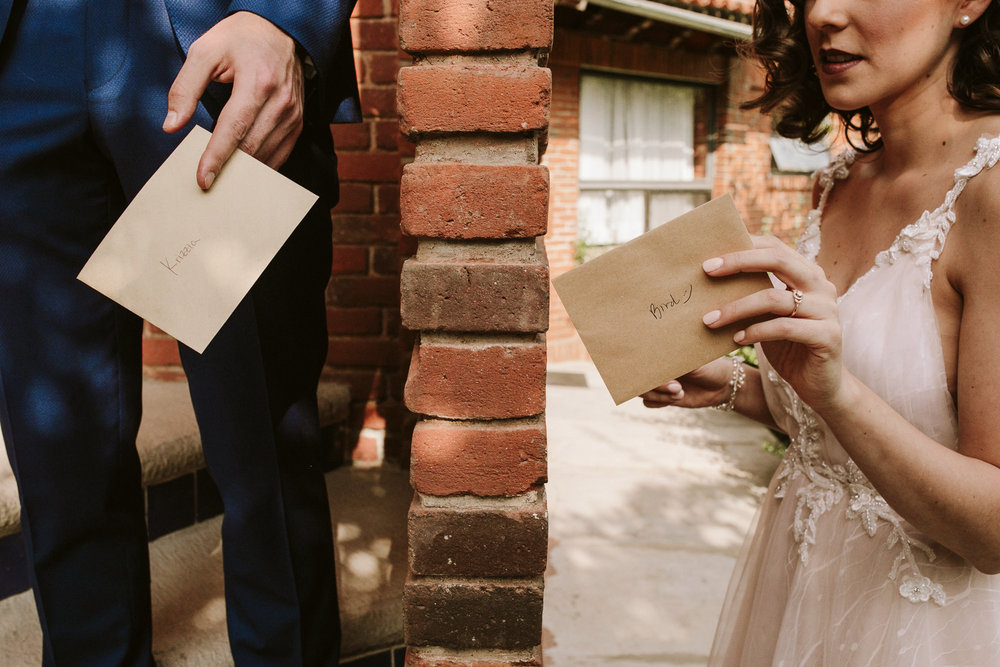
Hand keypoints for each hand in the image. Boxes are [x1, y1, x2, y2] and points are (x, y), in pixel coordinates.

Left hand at [162, 11, 304, 188]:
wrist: (280, 30)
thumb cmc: (240, 39)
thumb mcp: (204, 51)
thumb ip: (184, 88)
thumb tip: (172, 125)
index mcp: (257, 82)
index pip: (234, 129)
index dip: (216, 157)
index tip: (203, 180)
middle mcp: (280, 102)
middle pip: (251, 147)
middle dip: (229, 169)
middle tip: (207, 184)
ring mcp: (293, 115)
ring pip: (266, 155)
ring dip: (244, 171)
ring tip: (223, 181)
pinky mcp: (298, 123)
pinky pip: (280, 154)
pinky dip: (261, 166)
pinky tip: (244, 171)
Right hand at [641, 356, 734, 408]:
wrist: (723, 385)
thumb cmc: (710, 366)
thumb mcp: (692, 361)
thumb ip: (672, 361)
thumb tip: (657, 358)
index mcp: (660, 351)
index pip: (639, 356)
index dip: (639, 364)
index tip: (652, 370)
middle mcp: (655, 365)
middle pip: (638, 377)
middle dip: (655, 384)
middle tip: (677, 386)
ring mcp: (657, 381)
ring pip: (642, 391)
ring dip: (659, 395)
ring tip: (680, 392)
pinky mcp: (661, 396)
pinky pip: (648, 402)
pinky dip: (661, 402)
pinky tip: (679, 397)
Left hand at [701, 235, 844, 410]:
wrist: (820, 385)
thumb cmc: (788, 346)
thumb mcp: (768, 316)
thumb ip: (753, 293)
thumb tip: (710, 278)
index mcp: (807, 273)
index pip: (775, 247)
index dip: (743, 247)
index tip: (709, 257)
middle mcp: (821, 285)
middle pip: (778, 260)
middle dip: (738, 262)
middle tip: (706, 270)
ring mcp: (827, 310)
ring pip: (774, 298)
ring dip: (736, 308)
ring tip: (708, 319)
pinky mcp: (827, 336)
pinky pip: (784, 328)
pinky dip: (755, 332)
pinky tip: (736, 339)